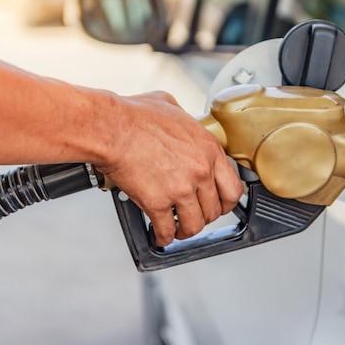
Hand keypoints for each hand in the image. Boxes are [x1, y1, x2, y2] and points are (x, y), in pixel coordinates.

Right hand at [96, 91, 242, 245]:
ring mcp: (181, 188)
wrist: (111, 128)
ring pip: (195, 224)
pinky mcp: (158, 203)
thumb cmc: (135, 115)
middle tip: (196, 216)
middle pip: (214, 209)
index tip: (219, 204)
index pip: (233, 187)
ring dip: (186, 230)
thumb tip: (181, 125)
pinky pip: (167, 229)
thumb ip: (185, 123)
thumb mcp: (172, 107)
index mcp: (208, 149)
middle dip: (204, 216)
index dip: (226, 201)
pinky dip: (163, 237)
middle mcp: (200, 171)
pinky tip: (160, 236)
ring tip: (179, 230)